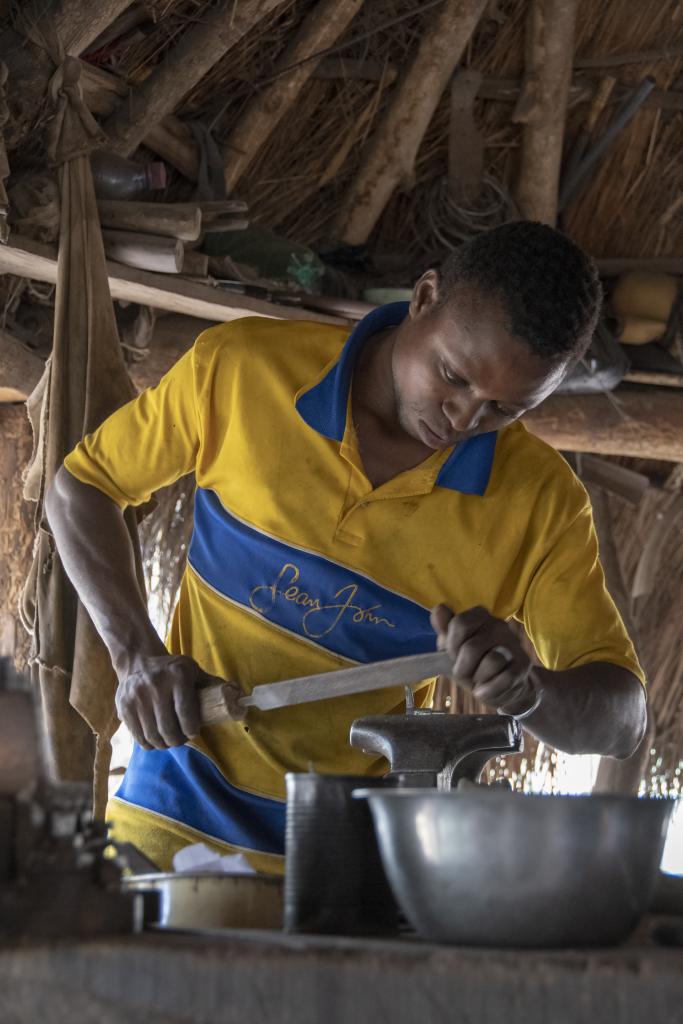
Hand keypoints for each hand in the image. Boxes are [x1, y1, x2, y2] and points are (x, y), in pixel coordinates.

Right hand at [115, 653, 239, 749]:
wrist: (138, 661)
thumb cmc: (172, 669)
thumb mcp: (192, 670)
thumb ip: (213, 683)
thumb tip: (239, 695)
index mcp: (177, 676)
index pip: (186, 713)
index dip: (192, 729)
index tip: (194, 733)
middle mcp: (155, 686)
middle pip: (168, 729)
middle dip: (178, 740)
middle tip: (182, 738)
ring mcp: (136, 697)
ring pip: (153, 736)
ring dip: (164, 744)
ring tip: (170, 739)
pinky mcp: (123, 707)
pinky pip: (138, 737)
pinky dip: (149, 744)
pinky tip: (156, 739)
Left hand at [430, 604, 535, 715]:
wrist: (500, 686)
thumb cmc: (472, 664)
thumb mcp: (453, 649)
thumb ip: (444, 630)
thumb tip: (439, 608)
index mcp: (479, 616)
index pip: (460, 623)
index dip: (452, 645)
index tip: (453, 654)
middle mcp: (499, 625)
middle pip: (472, 648)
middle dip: (462, 668)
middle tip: (466, 671)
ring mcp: (513, 644)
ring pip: (491, 662)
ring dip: (478, 679)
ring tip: (480, 679)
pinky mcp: (523, 665)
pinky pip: (504, 679)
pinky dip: (490, 690)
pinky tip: (488, 689)